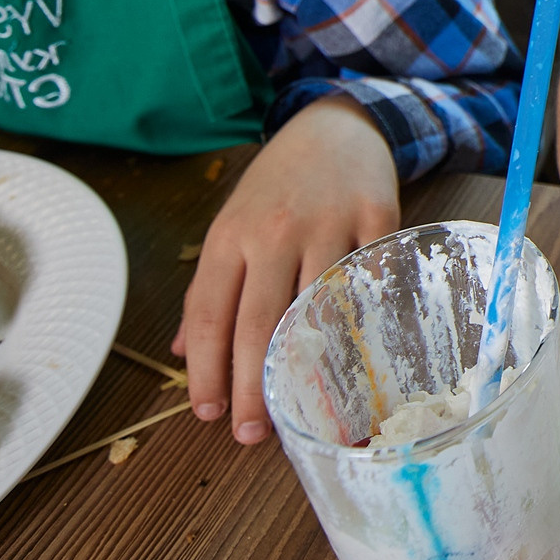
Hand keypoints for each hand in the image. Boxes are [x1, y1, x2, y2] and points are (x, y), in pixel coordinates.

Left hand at [173, 95, 399, 443]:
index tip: (206, 413)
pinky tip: (358, 362)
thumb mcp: (231, 223)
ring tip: (302, 412)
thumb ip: (210, 288)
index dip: (204, 371)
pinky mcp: (376, 218)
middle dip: (251, 389)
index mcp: (230, 235)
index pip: (208, 314)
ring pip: (315, 310)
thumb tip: (184, 352)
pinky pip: (369, 285)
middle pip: (258, 324)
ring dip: (308, 369)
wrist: (337, 126)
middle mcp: (274, 230)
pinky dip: (364, 326)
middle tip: (251, 434)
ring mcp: (329, 223)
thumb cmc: (280, 185)